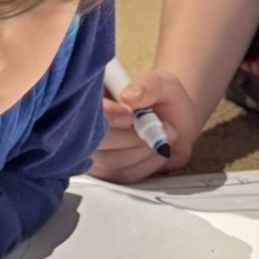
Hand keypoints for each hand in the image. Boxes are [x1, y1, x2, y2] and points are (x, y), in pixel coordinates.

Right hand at [89, 67, 200, 181]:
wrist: (174, 118)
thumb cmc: (163, 97)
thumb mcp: (162, 83)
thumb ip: (149, 86)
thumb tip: (128, 96)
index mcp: (91, 98)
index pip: (86, 111)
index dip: (107, 116)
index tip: (130, 116)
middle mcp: (84, 128)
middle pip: (96, 143)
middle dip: (134, 138)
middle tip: (165, 127)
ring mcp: (93, 153)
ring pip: (110, 163)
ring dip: (143, 151)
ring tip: (166, 136)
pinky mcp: (106, 172)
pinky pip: (122, 175)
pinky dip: (146, 164)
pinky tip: (159, 151)